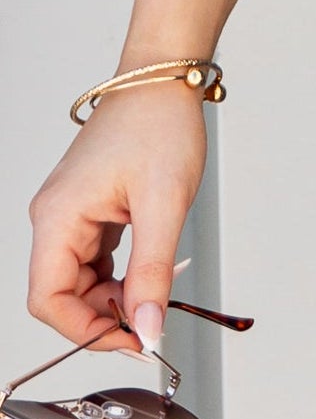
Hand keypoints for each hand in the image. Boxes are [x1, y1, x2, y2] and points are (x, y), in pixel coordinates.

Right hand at [26, 86, 207, 356]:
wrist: (165, 79)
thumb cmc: (158, 124)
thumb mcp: (164, 204)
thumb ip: (152, 273)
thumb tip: (147, 328)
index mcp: (57, 217)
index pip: (48, 300)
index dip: (85, 331)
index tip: (131, 339)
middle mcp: (54, 218)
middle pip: (62, 295)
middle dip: (104, 315)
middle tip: (151, 319)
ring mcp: (71, 214)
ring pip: (80, 280)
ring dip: (115, 296)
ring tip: (156, 290)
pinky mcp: (90, 209)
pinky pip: (94, 259)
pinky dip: (120, 274)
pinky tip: (149, 270)